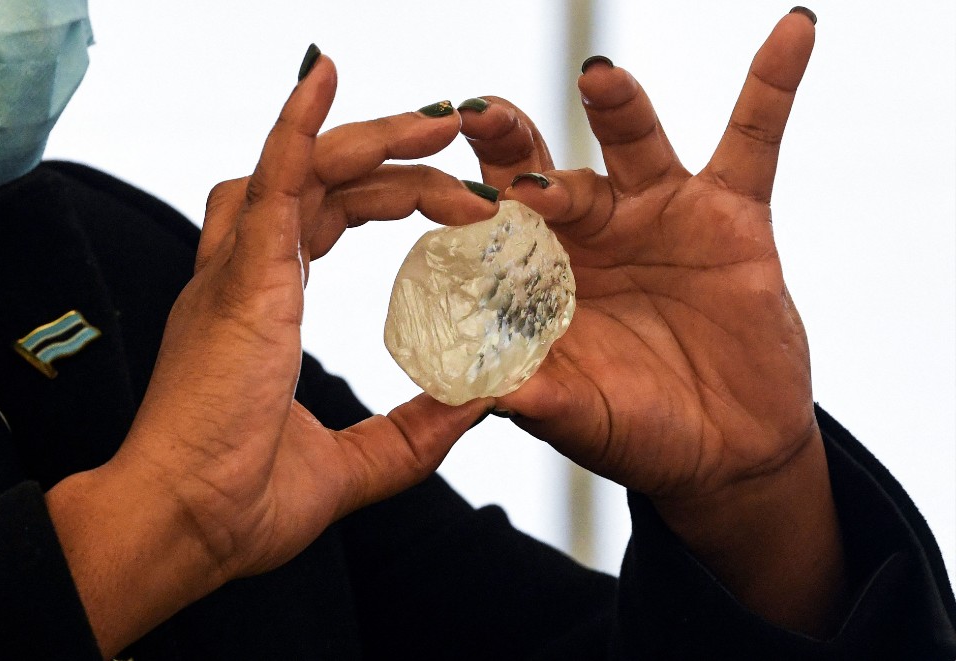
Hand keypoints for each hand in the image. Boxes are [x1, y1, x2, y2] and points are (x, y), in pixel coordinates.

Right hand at [47, 53, 494, 655]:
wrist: (183, 531)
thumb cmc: (240, 503)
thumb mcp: (353, 465)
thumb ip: (412, 432)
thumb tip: (475, 404)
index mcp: (263, 307)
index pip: (327, 219)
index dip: (387, 196)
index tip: (451, 200)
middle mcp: (244, 276)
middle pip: (323, 182)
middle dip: (394, 154)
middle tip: (455, 135)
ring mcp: (237, 273)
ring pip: (303, 170)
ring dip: (370, 136)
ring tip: (440, 121)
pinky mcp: (239, 283)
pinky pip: (271, 184)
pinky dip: (296, 130)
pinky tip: (324, 78)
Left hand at [462, 11, 844, 633]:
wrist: (725, 449)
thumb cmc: (637, 432)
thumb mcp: (583, 417)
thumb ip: (538, 398)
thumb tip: (478, 391)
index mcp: (541, 276)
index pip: (493, 234)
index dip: (465, 212)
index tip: (435, 195)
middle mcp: (593, 232)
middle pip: (544, 170)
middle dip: (512, 143)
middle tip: (480, 117)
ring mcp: (660, 214)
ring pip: (633, 144)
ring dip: (617, 107)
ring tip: (598, 79)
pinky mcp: (732, 214)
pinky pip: (755, 140)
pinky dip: (773, 88)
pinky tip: (792, 32)